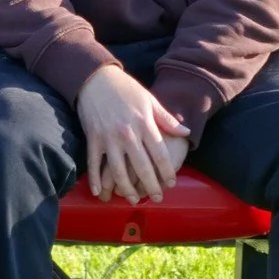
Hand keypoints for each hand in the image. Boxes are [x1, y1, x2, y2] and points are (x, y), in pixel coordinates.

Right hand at [75, 64, 189, 201]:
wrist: (95, 79)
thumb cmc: (125, 89)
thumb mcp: (149, 100)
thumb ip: (166, 119)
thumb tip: (186, 132)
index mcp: (144, 124)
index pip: (160, 154)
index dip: (167, 171)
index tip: (171, 183)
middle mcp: (128, 134)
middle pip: (142, 167)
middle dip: (151, 185)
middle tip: (157, 198)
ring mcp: (109, 138)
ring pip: (119, 170)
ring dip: (126, 188)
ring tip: (133, 199)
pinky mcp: (93, 139)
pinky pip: (94, 163)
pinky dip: (95, 179)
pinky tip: (99, 191)